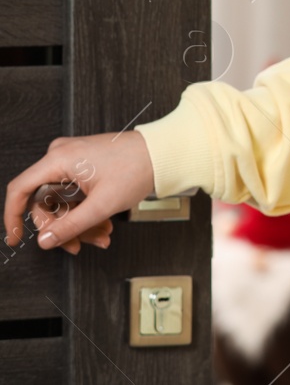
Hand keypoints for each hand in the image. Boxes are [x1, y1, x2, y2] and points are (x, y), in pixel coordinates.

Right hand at [4, 131, 156, 253]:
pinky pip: (75, 195)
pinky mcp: (85, 166)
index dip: (12, 216)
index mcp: (59, 159)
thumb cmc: (139, 167)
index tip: (15, 238)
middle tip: (79, 245)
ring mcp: (74, 160)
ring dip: (79, 224)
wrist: (165, 153)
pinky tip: (104, 226)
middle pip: (45, 202)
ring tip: (101, 236)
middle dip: (63, 227)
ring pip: (63, 202)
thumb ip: (70, 226)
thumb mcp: (102, 204)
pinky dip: (87, 212)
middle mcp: (62, 156)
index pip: (20, 190)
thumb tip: (45, 240)